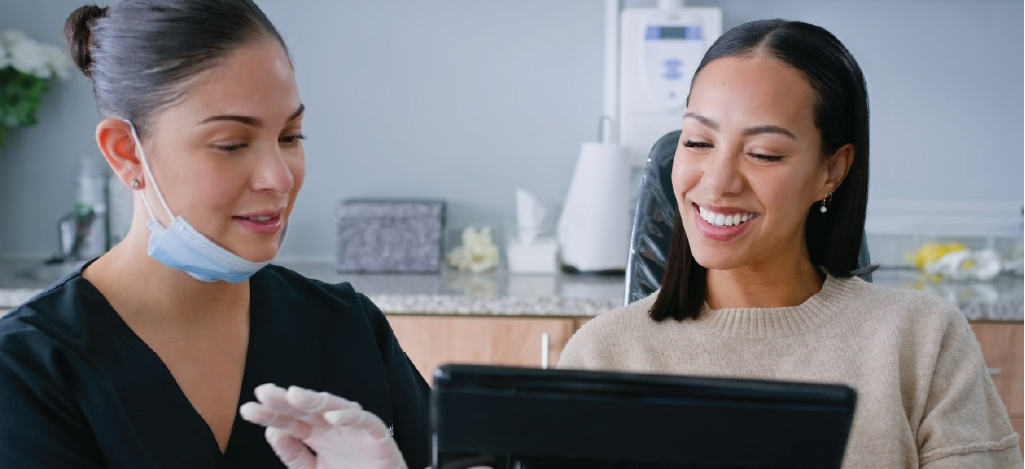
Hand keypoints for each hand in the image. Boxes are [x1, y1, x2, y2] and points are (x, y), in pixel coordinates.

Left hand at [240, 383, 406, 468]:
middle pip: (307, 409)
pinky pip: (365, 421)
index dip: (270, 414)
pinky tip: (332, 417)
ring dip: (315, 400)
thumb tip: (273, 432)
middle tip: (264, 392)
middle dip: (286, 400)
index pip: (289, 421)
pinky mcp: (377, 435)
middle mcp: (333, 426)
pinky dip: (351, 417)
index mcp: (316, 434)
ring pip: (335, 406)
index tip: (248, 409)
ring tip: (294, 396)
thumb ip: (294, 455)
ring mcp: (354, 429)